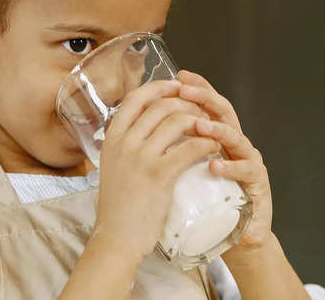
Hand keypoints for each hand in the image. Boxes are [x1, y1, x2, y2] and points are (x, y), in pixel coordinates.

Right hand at [94, 79, 221, 260]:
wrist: (117, 238)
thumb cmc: (117, 208)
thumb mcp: (112, 168)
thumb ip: (124, 146)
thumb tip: (142, 127)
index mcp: (111, 139)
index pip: (134, 99)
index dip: (158, 87)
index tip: (175, 86)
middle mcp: (124, 143)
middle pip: (160, 106)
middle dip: (185, 102)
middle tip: (200, 109)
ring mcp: (141, 157)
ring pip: (177, 121)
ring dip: (199, 120)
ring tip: (209, 127)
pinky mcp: (160, 174)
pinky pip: (190, 147)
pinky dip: (206, 142)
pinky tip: (213, 146)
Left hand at [176, 69, 272, 250]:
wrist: (233, 235)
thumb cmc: (205, 201)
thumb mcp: (184, 170)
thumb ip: (173, 148)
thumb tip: (141, 129)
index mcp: (217, 137)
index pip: (206, 105)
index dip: (195, 88)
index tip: (178, 76)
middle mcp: (235, 144)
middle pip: (224, 112)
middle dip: (205, 98)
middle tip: (187, 90)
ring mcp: (248, 161)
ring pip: (237, 138)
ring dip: (218, 130)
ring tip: (200, 126)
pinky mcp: (257, 184)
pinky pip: (246, 171)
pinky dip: (230, 168)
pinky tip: (215, 166)